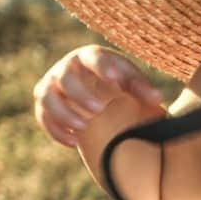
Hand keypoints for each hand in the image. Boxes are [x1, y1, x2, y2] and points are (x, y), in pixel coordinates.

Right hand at [33, 45, 164, 147]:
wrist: (98, 89)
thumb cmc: (118, 82)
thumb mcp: (131, 81)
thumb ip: (142, 88)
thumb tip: (157, 99)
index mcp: (90, 57)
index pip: (93, 58)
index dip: (101, 68)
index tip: (114, 80)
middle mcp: (67, 67)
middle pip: (65, 78)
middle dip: (79, 94)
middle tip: (98, 109)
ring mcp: (52, 85)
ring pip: (46, 96)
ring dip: (63, 113)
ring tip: (83, 127)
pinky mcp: (46, 104)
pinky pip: (43, 116)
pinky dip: (55, 130)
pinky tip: (74, 142)